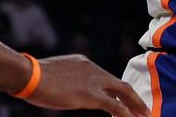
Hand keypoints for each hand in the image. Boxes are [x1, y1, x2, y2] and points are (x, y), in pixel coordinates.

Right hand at [26, 54, 148, 115]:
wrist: (30, 74)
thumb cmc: (34, 76)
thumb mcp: (54, 74)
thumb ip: (65, 80)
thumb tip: (62, 88)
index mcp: (86, 65)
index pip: (107, 79)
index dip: (117, 92)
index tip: (124, 101)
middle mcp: (94, 70)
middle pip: (121, 85)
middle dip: (134, 98)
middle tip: (144, 110)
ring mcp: (94, 82)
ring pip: (123, 94)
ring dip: (135, 106)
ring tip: (145, 116)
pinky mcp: (90, 95)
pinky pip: (114, 106)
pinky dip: (125, 114)